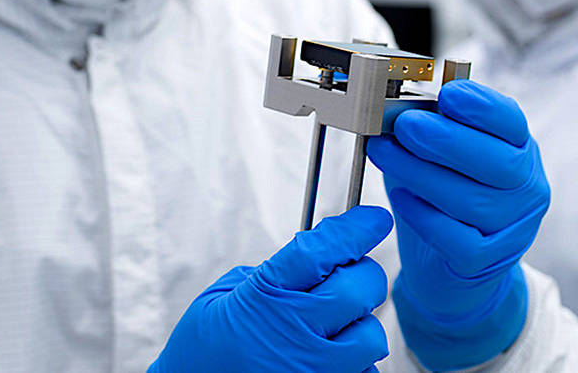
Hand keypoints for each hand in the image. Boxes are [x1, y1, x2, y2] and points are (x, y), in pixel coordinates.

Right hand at [149, 206, 393, 372]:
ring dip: (360, 324)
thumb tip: (323, 257)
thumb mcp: (226, 293)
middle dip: (363, 275)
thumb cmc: (203, 348)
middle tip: (349, 275)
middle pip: (360, 288)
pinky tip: (328, 356)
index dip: (356, 229)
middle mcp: (292, 333)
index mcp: (264, 295)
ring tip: (333, 326)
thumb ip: (275, 272)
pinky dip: (355, 362)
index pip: (322, 250)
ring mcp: (310, 371)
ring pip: (371, 336)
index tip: (374, 220)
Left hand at [367, 80, 549, 370]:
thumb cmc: (443, 196)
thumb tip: (396, 107)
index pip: (512, 123)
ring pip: (471, 200)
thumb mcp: (444, 154)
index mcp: (520, 149)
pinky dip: (425, 216)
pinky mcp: (486, 262)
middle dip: (446, 140)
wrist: (449, 265)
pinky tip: (400, 197)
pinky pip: (457, 239)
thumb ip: (431, 126)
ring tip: (383, 153)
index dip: (483, 107)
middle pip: (498, 163)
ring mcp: (512, 229)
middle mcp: (526, 188)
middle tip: (405, 125)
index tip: (448, 94)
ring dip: (421, 172)